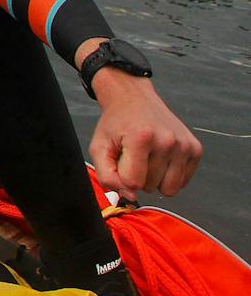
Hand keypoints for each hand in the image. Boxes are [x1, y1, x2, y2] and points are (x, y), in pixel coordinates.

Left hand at [88, 70, 202, 197]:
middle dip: (139, 177)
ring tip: (148, 158)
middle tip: (134, 155)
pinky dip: (170, 175)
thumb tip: (131, 196)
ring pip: (170, 189)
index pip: (133, 182)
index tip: (121, 160)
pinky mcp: (196, 149)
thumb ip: (107, 176)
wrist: (134, 99)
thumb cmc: (115, 125)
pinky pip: (183, 182)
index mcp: (141, 137)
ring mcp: (185, 145)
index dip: (123, 177)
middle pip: (151, 187)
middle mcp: (168, 141)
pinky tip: (160, 157)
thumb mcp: (99, 147)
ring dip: (156, 179)